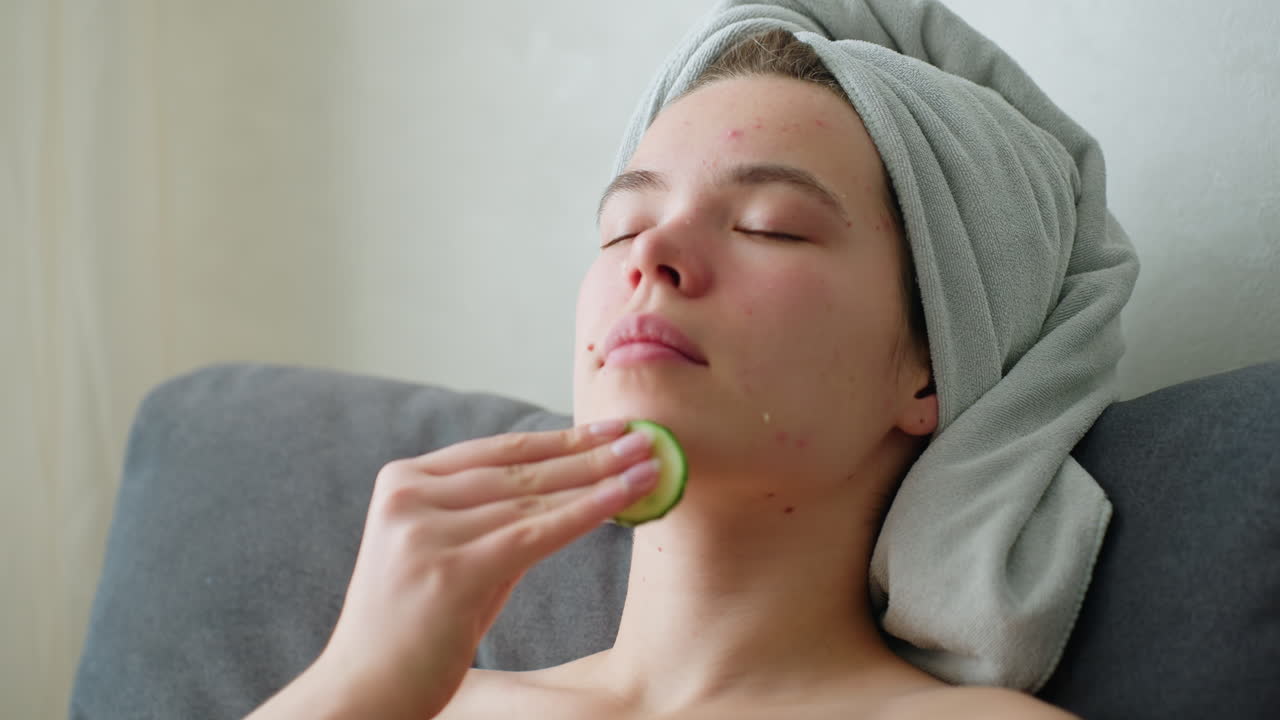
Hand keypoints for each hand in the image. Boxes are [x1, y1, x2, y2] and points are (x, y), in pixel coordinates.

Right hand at [254, 418, 660, 719]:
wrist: (363, 690)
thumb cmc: (412, 629)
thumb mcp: (447, 556)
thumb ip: (492, 521)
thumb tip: (569, 491)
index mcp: (402, 482)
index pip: (496, 451)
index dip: (558, 438)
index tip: (608, 427)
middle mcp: (409, 497)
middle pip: (519, 470)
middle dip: (589, 453)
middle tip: (642, 437)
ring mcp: (425, 532)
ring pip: (531, 500)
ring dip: (598, 479)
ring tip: (648, 465)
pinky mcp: (449, 571)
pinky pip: (533, 535)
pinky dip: (584, 513)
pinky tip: (624, 496)